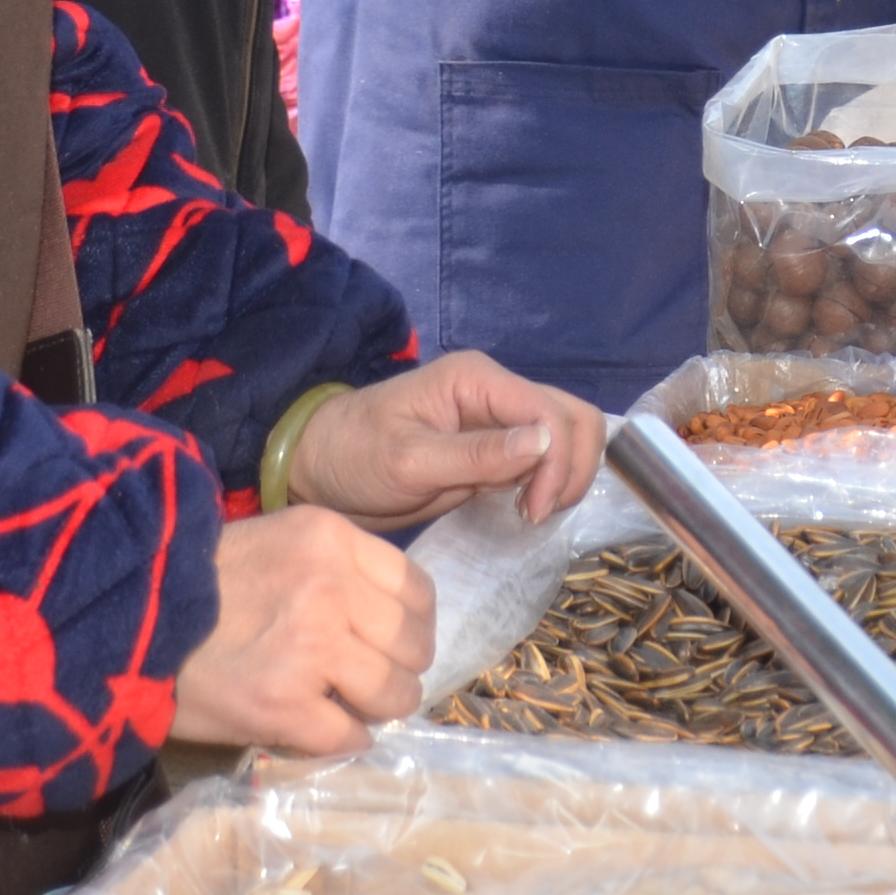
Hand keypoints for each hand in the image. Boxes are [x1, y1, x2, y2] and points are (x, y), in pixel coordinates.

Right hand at [172, 505, 434, 756]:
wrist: (126, 620)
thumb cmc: (199, 582)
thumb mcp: (277, 542)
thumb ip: (336, 569)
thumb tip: (389, 618)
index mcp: (330, 540)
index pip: (418, 590)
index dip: (413, 624)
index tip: (394, 641)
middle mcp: (330, 589)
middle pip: (413, 646)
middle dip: (398, 669)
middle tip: (371, 680)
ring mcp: (310, 649)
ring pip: (394, 694)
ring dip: (375, 708)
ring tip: (348, 706)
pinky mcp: (283, 706)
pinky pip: (349, 736)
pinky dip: (342, 741)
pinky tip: (319, 730)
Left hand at [285, 350, 605, 530]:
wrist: (322, 470)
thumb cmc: (353, 457)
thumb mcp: (408, 460)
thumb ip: (477, 453)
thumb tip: (544, 442)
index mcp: (476, 380)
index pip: (549, 411)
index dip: (557, 461)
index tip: (535, 511)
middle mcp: (497, 393)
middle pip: (573, 417)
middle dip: (573, 467)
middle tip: (539, 514)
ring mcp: (499, 422)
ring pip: (568, 437)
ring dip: (567, 476)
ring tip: (534, 513)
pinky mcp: (497, 451)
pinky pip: (546, 460)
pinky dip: (551, 485)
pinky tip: (526, 511)